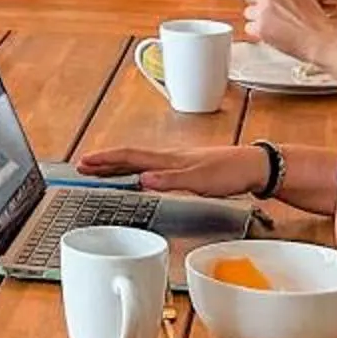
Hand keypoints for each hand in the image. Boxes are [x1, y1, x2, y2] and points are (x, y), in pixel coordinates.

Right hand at [73, 144, 270, 199]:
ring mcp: (176, 162)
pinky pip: (150, 167)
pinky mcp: (184, 169)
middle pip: (129, 157)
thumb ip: (170, 181)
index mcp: (169, 160)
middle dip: (104, 162)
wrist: (254, 167)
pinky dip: (135, 170)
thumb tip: (142, 180)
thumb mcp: (200, 181)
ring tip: (99, 170)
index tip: (84, 162)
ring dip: (117, 166)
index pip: (130, 157)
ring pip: (139, 162)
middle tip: (82, 166)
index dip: (106, 160)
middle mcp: (169, 158)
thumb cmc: (230, 172)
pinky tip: (136, 176)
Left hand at [244, 0, 336, 80]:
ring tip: (272, 26)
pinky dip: (257, 33)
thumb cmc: (316, 22)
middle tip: (263, 12)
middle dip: (253, 2)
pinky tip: (271, 34)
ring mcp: (263, 11)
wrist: (321, 41)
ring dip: (256, 19)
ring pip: (247, 12)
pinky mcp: (260, 28)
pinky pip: (249, 28)